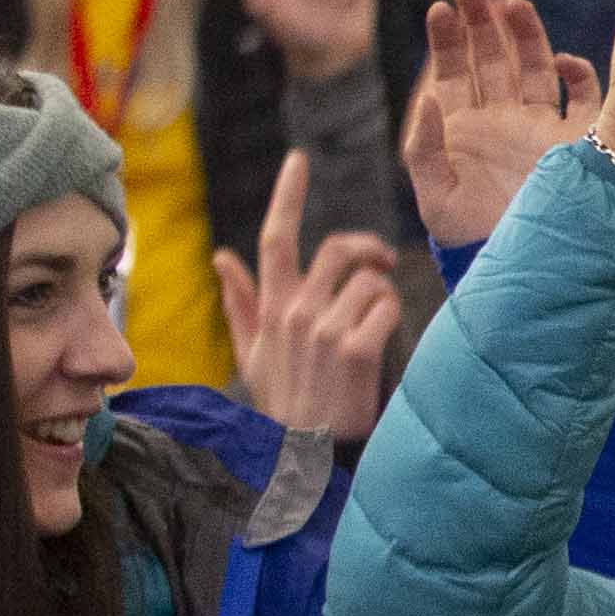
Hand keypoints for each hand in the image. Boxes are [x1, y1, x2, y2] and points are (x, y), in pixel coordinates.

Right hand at [214, 151, 408, 446]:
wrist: (306, 455)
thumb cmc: (285, 405)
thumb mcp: (254, 355)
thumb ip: (241, 304)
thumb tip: (221, 258)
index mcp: (272, 309)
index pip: (274, 238)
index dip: (288, 195)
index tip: (299, 160)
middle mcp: (294, 312)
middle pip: (336, 249)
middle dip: (367, 249)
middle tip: (381, 264)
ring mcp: (323, 330)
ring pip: (367, 281)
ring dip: (382, 297)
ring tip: (377, 327)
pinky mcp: (354, 349)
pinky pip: (385, 308)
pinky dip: (392, 318)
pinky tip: (384, 342)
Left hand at [402, 0, 602, 247]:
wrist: (520, 267)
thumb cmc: (467, 237)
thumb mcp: (432, 193)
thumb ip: (424, 146)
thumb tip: (428, 99)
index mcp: (464, 127)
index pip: (452, 72)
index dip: (446, 39)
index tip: (440, 8)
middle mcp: (502, 120)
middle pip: (492, 58)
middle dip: (481, 22)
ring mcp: (539, 128)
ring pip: (534, 67)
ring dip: (524, 34)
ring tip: (511, 1)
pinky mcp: (575, 143)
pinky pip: (583, 98)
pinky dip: (577, 74)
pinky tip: (562, 60)